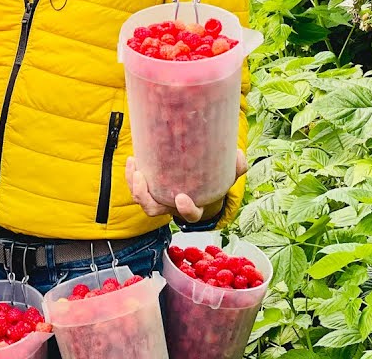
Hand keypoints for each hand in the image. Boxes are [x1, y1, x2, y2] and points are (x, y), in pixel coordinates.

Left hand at [126, 149, 246, 222]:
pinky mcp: (150, 188)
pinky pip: (136, 187)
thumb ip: (235, 168)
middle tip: (142, 179)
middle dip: (144, 197)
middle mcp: (172, 207)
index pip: (189, 216)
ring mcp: (159, 199)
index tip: (181, 198)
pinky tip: (134, 160)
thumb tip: (239, 155)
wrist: (200, 184)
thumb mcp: (226, 176)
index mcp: (193, 208)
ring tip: (134, 165)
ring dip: (134, 185)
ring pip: (141, 200)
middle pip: (154, 210)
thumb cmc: (212, 183)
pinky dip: (131, 176)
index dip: (185, 210)